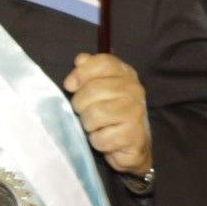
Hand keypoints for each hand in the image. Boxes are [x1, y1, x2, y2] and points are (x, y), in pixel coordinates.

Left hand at [65, 52, 151, 175]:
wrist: (132, 145)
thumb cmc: (110, 115)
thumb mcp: (99, 89)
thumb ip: (88, 72)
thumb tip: (80, 60)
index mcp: (125, 74)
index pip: (103, 62)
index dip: (81, 73)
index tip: (70, 86)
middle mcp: (134, 89)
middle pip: (93, 89)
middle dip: (80, 105)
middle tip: (85, 113)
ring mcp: (136, 111)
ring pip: (94, 114)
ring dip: (88, 125)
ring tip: (95, 126)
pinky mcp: (134, 135)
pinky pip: (101, 138)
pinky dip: (97, 142)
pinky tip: (105, 139)